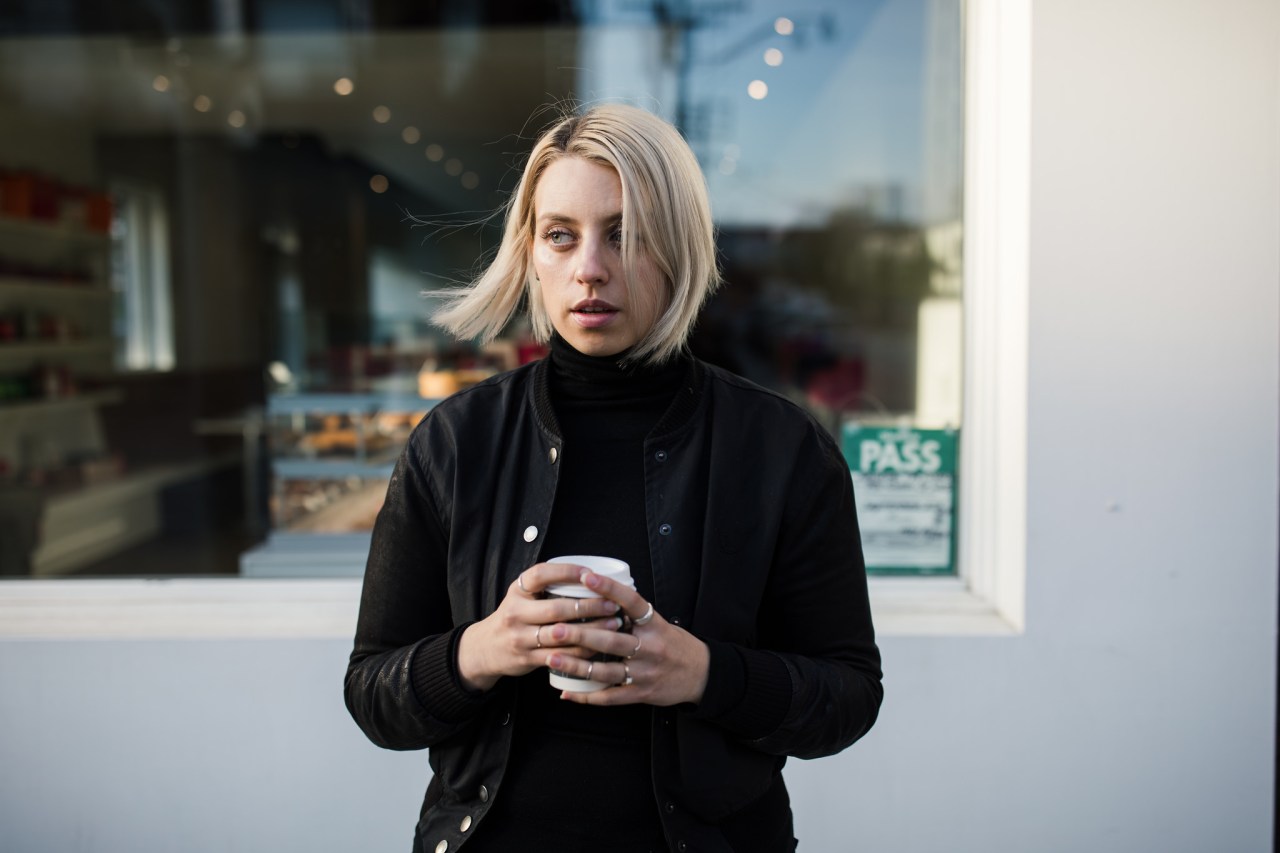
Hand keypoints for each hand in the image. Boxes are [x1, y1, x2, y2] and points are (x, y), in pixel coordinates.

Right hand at [456, 563, 621, 691]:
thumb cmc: (514, 616)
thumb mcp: (521, 595)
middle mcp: (516, 612)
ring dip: (592, 630)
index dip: (567, 572)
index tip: (591, 573)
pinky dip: (582, 651)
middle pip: (557, 608)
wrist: (485, 648)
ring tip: (613, 624)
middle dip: (589, 606)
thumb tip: (590, 576)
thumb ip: (545, 585)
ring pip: (562, 635)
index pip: (541, 575)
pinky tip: (599, 645)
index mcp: (517, 591)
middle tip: (612, 604)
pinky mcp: (527, 659)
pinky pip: (561, 656)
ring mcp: (520, 638)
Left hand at [548, 568, 709, 706]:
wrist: (701, 674)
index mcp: (654, 624)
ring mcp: (645, 672)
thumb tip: (597, 596)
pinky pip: (611, 696)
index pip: (630, 601)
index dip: (608, 588)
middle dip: (582, 634)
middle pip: (612, 640)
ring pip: (606, 670)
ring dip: (577, 666)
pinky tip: (567, 693)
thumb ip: (632, 614)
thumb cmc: (673, 644)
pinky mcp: (642, 693)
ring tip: (552, 658)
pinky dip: (587, 696)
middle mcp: (650, 647)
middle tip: (556, 628)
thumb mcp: (658, 623)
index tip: (586, 576)